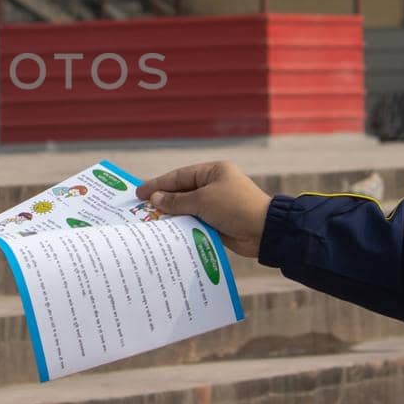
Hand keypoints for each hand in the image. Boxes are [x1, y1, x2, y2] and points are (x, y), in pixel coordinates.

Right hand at [135, 162, 271, 256]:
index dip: (158, 184)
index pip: (179, 176)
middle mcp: (214, 185)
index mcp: (213, 172)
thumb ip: (177, 201)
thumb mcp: (203, 201)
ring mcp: (216, 204)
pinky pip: (195, 221)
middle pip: (182, 192)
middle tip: (141, 208)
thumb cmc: (235, 207)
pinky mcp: (217, 222)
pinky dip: (183, 226)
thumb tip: (155, 199)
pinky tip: (168, 231)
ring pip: (187, 208)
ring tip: (150, 221)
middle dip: (163, 200)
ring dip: (172, 215)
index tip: (139, 193)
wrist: (264, 231)